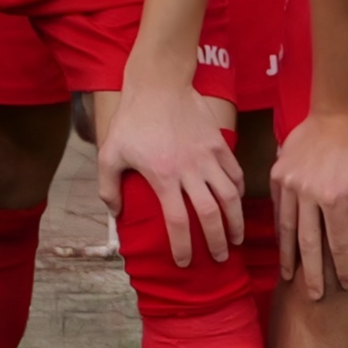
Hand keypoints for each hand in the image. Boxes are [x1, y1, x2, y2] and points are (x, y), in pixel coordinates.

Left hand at [104, 76, 253, 270]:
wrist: (159, 83)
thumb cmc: (132, 119)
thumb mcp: (110, 153)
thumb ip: (109, 186)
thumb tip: (116, 214)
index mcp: (163, 177)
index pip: (178, 223)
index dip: (182, 247)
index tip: (183, 263)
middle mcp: (190, 170)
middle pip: (211, 215)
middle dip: (218, 242)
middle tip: (220, 258)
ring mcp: (208, 156)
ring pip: (230, 197)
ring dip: (236, 221)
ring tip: (237, 238)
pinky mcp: (219, 143)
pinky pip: (235, 173)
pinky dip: (239, 192)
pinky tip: (237, 203)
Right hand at [264, 105, 347, 295]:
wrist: (341, 111)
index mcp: (335, 199)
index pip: (340, 244)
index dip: (344, 268)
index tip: (347, 286)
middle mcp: (307, 194)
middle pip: (308, 245)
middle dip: (312, 275)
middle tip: (315, 297)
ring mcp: (289, 183)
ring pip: (286, 229)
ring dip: (288, 256)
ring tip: (289, 277)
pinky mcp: (277, 174)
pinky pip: (278, 208)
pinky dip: (280, 228)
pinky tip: (284, 244)